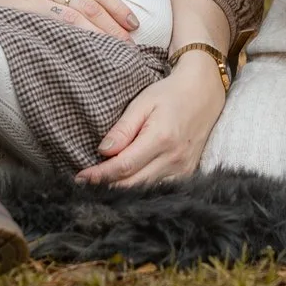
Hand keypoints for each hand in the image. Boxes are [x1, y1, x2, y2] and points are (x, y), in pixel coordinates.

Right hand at [0, 0, 138, 42]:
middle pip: (89, 4)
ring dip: (98, 34)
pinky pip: (53, 26)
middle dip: (113, 25)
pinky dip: (72, 38)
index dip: (117, 7)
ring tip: (115, 50)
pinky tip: (85, 50)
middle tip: (130, 45)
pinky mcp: (22, 12)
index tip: (133, 24)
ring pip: (75, 16)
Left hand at [79, 53, 227, 185]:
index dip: (100, 175)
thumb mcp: (143, 103)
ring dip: (123, 192)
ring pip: (146, 191)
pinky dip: (142, 190)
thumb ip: (123, 129)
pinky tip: (127, 185)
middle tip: (85, 185)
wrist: (204, 93)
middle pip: (133, 184)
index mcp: (160, 138)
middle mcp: (174, 158)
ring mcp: (183, 169)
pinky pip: (161, 189)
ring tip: (101, 187)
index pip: (123, 166)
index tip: (81, 177)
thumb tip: (102, 152)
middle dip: (106, 187)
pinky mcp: (188, 173)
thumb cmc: (170, 94)